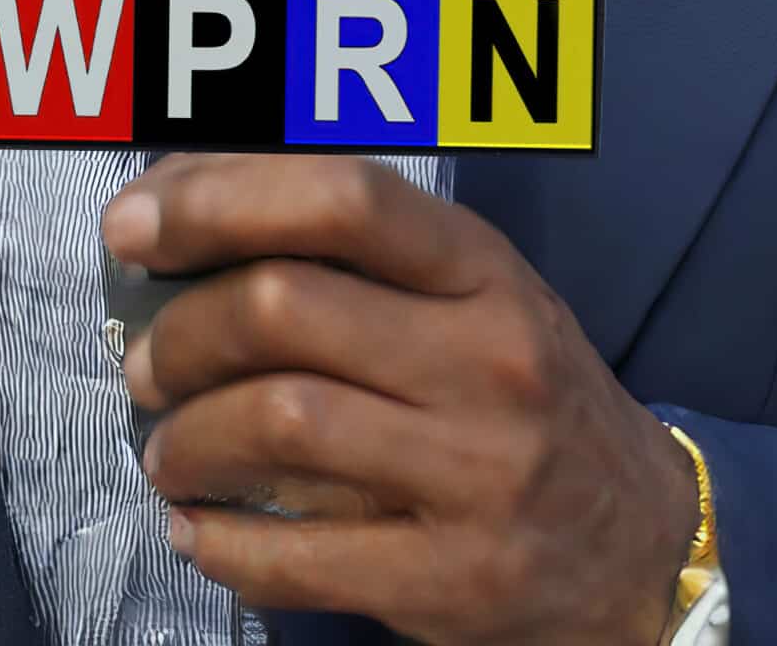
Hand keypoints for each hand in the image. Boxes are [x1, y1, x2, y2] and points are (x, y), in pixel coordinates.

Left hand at [101, 153, 699, 645]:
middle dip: (182, 331)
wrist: (641, 539)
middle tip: (144, 361)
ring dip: (187, 436)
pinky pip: (299, 557)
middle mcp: (487, 358)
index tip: (135, 222)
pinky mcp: (452, 579)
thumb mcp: (473, 294)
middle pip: (287, 308)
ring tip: (166, 447)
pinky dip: (220, 541)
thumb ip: (355, 254)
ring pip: (279, 422)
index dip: (223, 197)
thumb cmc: (523, 390)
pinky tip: (196, 527)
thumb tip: (184, 209)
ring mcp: (475, 472)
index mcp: (485, 270)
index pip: (347, 197)